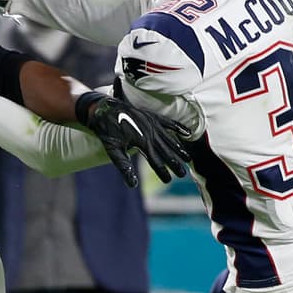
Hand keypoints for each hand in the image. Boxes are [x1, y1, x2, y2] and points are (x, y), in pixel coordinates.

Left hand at [75, 91, 191, 187]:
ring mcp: (152, 122)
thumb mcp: (113, 150)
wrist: (103, 108)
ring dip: (179, 148)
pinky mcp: (151, 116)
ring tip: (188, 158)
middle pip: (165, 150)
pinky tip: (187, 133)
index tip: (168, 181)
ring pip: (170, 138)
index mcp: (141, 141)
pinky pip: (168, 122)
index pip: (155, 160)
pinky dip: (178, 127)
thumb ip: (124, 166)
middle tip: (183, 174)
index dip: (162, 171)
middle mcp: (149, 132)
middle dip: (175, 163)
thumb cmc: (107, 130)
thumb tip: (132, 184)